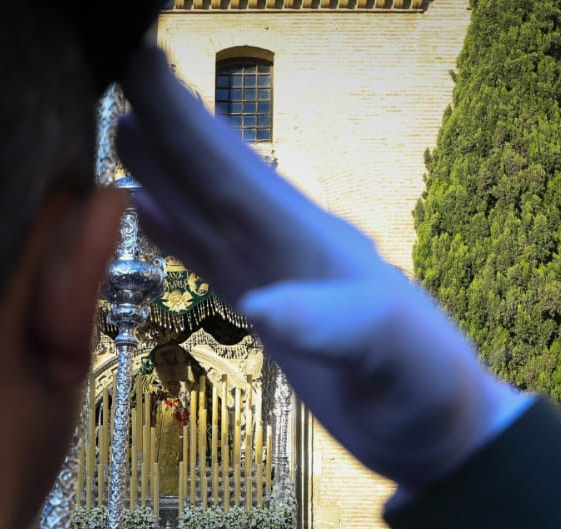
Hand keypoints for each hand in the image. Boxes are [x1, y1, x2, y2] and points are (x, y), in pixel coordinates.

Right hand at [117, 47, 526, 491]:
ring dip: (164, 168)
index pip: (235, 173)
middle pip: (216, 174)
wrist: (441, 434)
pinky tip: (145, 211)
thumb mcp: (396, 363)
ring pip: (207, 209)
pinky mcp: (271, 308)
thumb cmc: (428, 396)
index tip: (144, 61)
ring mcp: (280, 274)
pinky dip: (176, 230)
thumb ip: (338, 328)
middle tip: (119, 61)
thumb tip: (264, 304)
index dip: (185, 121)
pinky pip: (211, 257)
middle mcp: (291, 248)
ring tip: (120, 122)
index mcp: (314, 247)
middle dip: (169, 119)